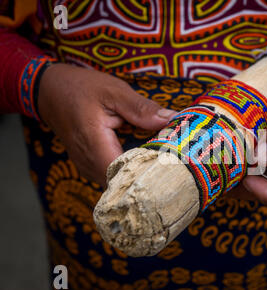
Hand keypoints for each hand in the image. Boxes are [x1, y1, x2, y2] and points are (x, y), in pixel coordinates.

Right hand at [38, 64, 175, 186]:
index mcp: (94, 144)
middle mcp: (89, 163)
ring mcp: (87, 169)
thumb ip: (141, 108)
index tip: (173, 164)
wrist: (51, 92)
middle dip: (149, 175)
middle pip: (124, 183)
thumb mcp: (114, 91)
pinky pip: (112, 177)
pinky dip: (129, 171)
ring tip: (162, 162)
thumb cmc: (82, 89)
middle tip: (174, 163)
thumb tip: (171, 119)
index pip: (126, 173)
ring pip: (118, 183)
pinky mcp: (90, 168)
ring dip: (139, 175)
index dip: (150, 172)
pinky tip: (145, 160)